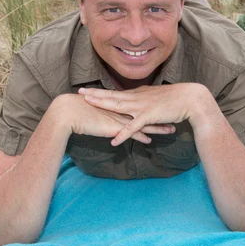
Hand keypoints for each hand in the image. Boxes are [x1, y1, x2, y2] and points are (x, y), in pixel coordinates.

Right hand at [51, 94, 174, 143]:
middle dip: (162, 115)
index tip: (166, 108)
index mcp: (118, 105)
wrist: (68, 113)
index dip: (153, 107)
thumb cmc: (79, 112)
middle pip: (146, 113)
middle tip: (176, 115)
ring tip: (171, 130)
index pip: (140, 106)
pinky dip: (140, 136)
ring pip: (142, 123)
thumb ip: (106, 113)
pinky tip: (149, 140)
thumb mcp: (98, 112)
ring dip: (157, 127)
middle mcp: (121, 110)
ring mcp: (118, 118)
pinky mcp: (112, 128)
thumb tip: (112, 117)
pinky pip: (129, 133)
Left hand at [78, 83, 207, 145]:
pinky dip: (123, 134)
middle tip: (80, 91)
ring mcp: (142, 106)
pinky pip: (133, 127)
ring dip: (103, 105)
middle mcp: (138, 98)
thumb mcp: (157, 98)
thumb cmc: (176, 100)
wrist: (191, 99)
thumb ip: (146, 101)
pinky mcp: (149, 116)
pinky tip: (113, 140)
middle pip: (113, 96)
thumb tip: (138, 103)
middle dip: (96, 94)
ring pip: (118, 106)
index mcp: (139, 94)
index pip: (116, 93)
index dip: (101, 92)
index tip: (88, 90)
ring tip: (88, 104)